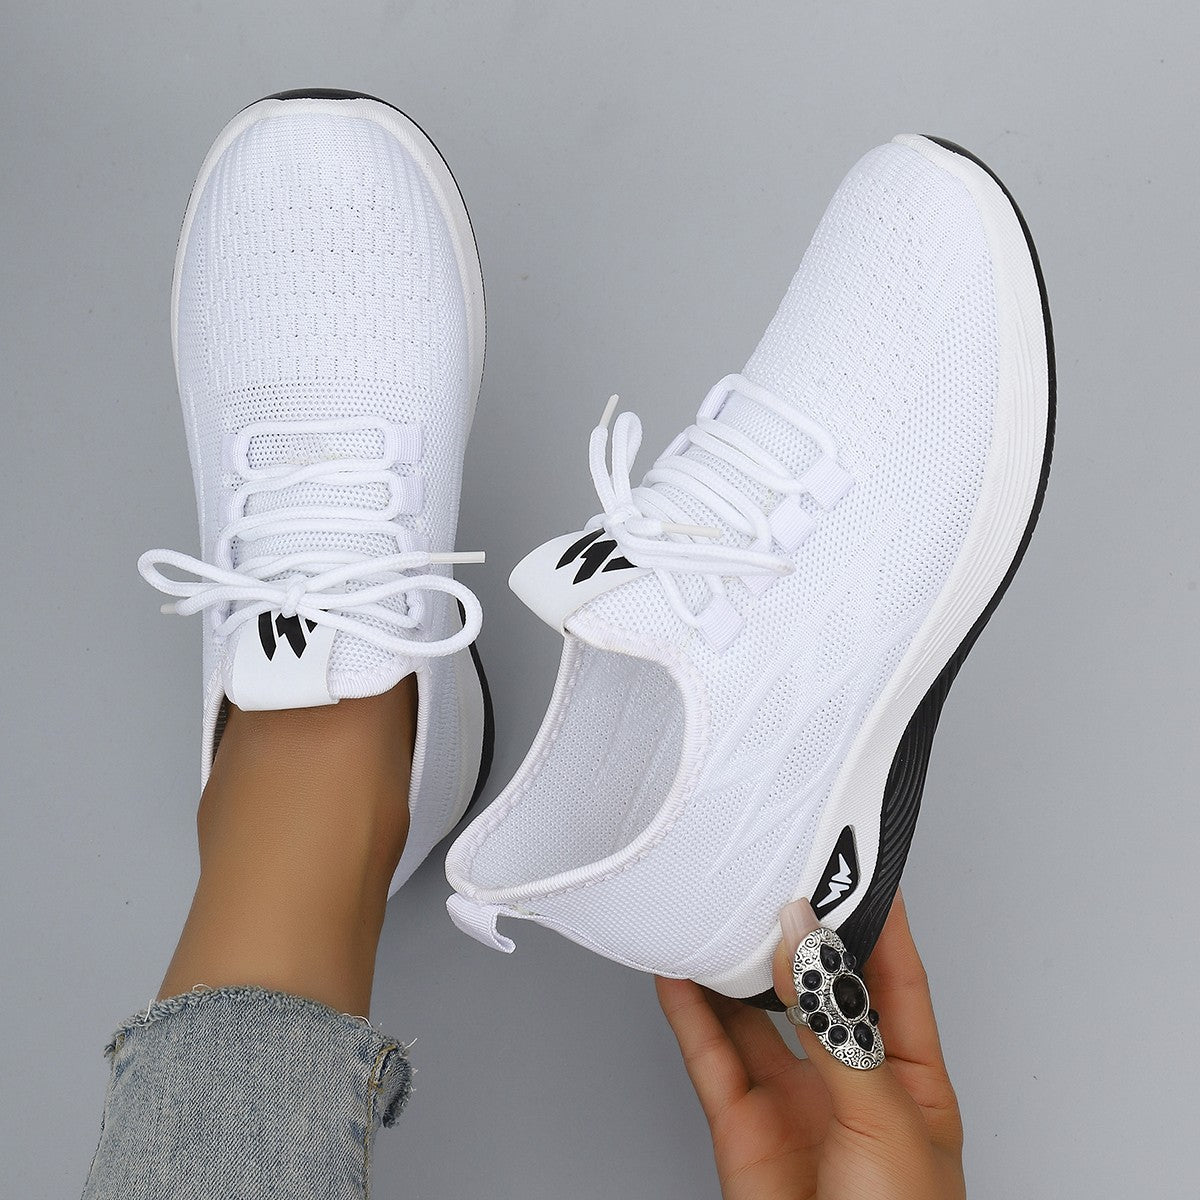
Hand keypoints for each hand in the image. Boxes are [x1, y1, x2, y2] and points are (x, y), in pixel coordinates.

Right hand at [656, 892, 964, 1199]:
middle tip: (770, 874)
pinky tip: (676, 969)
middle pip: (817, 985)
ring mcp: (792, 1100)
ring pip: (755, 1013)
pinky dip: (687, 1008)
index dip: (875, 914)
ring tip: (717, 909)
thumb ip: (838, 1024)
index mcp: (908, 1076)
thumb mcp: (884, 1117)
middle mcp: (847, 1079)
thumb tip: (808, 939)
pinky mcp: (739, 1124)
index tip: (851, 856)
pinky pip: (710, 1052)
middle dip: (794, 932)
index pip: (894, 973)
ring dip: (733, 964)